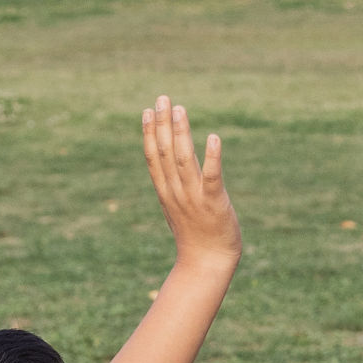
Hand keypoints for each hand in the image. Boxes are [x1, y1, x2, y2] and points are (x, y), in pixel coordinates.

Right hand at [140, 101, 238, 267]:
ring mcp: (194, 197)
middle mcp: (176, 192)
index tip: (147, 110)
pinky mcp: (215, 203)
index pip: (153, 157)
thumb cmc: (195, 236)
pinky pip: (212, 177)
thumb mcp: (177, 208)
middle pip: (165, 153)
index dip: (148, 133)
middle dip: (162, 124)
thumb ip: (173, 186)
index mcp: (165, 192)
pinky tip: (213, 138)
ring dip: (181, 133)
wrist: (207, 264)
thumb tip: (169, 166)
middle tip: (162, 99)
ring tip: (180, 109)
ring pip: (184, 159)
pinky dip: (212, 157)